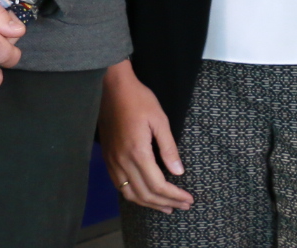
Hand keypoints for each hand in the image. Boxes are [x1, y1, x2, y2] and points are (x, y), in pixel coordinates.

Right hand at [100, 60, 191, 212]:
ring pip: (130, 194)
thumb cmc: (139, 100)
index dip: (174, 196)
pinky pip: (120, 186)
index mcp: (137, 153)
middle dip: (165, 203)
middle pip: (145, 194)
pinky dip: (134, 195)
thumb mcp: (160, 120)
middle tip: (182, 207)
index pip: (158, 185)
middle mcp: (122, 162)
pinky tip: (145, 196)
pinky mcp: (108, 159)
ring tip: (166, 208)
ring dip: (149, 204)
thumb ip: (169, 148)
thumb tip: (178, 172)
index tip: (188, 200)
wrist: (113, 89)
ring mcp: (112, 162)